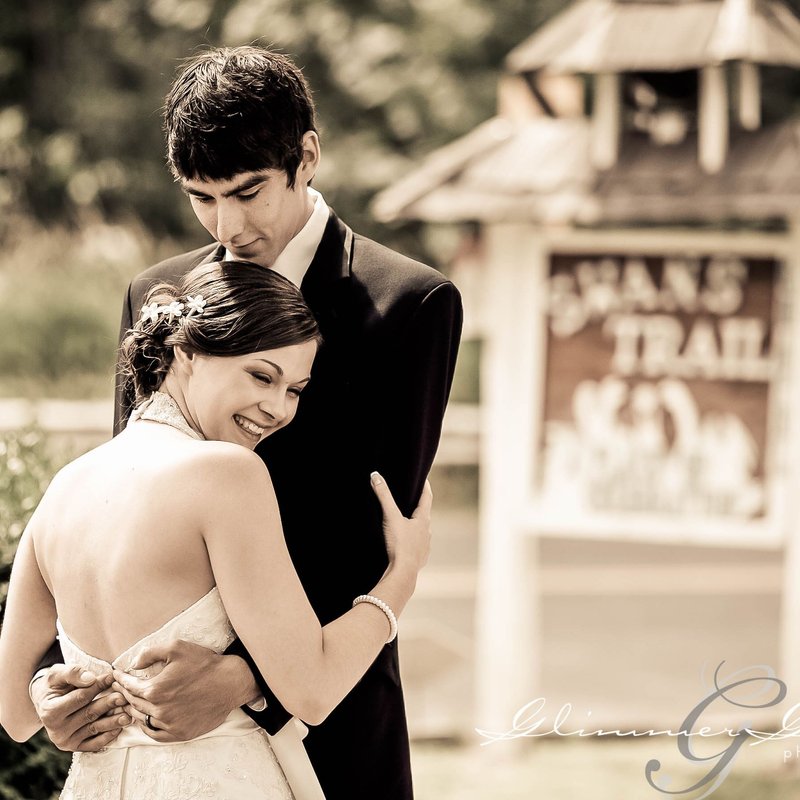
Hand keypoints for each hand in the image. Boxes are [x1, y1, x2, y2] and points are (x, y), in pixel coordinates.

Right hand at [31, 664, 129, 751]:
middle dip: (108, 704)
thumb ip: (72, 673)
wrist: (45, 703)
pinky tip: (119, 728)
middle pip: (89, 714)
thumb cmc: (54, 686)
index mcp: (50, 711)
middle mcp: (56, 730)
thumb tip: (90, 679)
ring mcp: (66, 741)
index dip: (98, 686)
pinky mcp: (75, 747)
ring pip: (94, 729)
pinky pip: (93, 744)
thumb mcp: (57, 674)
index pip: (80, 697)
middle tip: (125, 697)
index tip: (113, 677)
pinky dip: (107, 737)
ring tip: (128, 714)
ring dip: (112, 722)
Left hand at [112, 640, 256, 741]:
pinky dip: (146, 727)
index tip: (115, 676)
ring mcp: (169, 724)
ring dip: (133, 710)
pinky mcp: (179, 733)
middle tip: (118, 689)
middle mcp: (159, 710)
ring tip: (129, 703)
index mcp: (156, 689)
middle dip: (123, 694)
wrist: (230, 682)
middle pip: (133, 703)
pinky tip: (145, 719)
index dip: (120, 680)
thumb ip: (150, 653)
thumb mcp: (177, 648)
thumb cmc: (204, 663)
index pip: (129, 687)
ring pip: (142, 719)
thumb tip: (133, 664)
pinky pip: (155, 734)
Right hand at [371, 472, 431, 573]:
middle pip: (424, 514)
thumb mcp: (390, 517)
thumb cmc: (399, 544)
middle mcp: (427, 532)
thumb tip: (375, 475)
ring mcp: (425, 546)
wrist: (403, 573)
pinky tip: (406, 543)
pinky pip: (418, 546)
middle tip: (412, 498)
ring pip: (422, 531)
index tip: (424, 479)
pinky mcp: (419, 558)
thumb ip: (383, 496)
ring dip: (416, 525)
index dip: (425, 486)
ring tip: (407, 521)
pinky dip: (412, 541)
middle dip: (418, 506)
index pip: (427, 497)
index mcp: (423, 520)